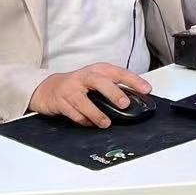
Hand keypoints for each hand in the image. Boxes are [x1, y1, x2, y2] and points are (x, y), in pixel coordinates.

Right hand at [28, 64, 150, 128]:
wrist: (48, 88)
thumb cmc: (78, 84)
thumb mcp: (96, 80)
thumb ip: (113, 86)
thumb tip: (136, 98)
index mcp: (97, 70)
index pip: (118, 72)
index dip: (133, 80)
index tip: (146, 89)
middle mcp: (84, 77)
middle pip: (100, 82)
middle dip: (113, 93)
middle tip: (124, 104)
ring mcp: (70, 89)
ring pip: (84, 101)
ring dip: (96, 113)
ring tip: (106, 123)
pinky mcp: (60, 101)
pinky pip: (72, 113)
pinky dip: (82, 120)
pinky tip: (89, 124)